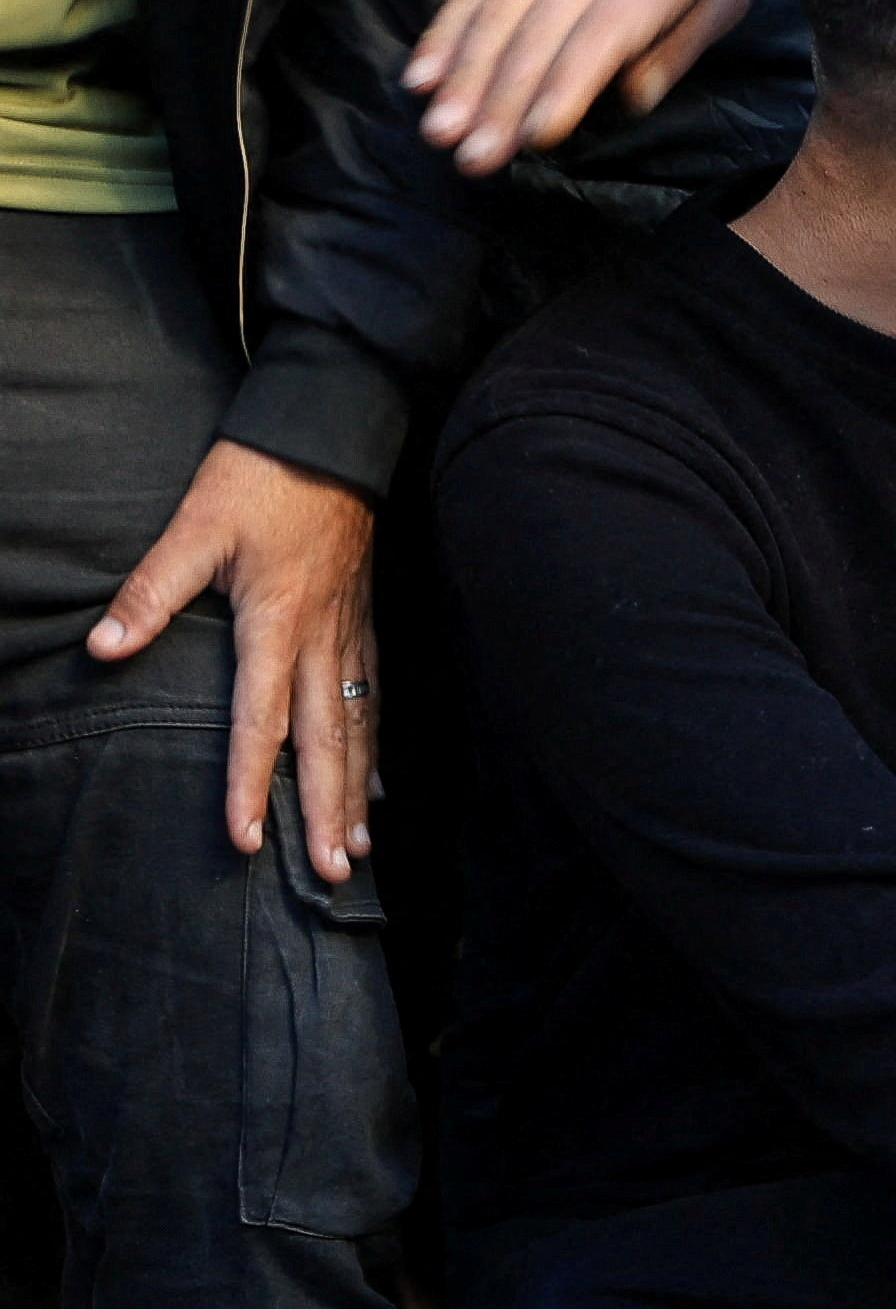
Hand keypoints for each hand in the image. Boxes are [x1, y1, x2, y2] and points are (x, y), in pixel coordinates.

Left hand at [87, 441, 374, 880]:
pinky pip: (372, 695)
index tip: (249, 839)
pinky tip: (377, 778)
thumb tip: (104, 648)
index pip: (260, 721)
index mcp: (276, 622)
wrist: (331, 436)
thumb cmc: (260, 479)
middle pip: (325, 741)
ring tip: (359, 844)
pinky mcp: (362, 619)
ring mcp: (349, 631)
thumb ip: (151, 592)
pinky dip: (375, 745)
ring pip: (357, 726)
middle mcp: (320, 638)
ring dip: (357, 790)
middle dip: (328, 810)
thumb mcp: (194, 527)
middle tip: (336, 871)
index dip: (250, 783)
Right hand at [404, 0, 753, 176]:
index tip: (538, 135)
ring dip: (464, 77)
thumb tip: (634, 97)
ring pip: (497, 16)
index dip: (567, 85)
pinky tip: (421, 75)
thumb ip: (688, 39)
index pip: (602, 35)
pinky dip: (444, 33)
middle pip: (538, 36)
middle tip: (474, 158)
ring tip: (440, 129)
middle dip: (502, 101)